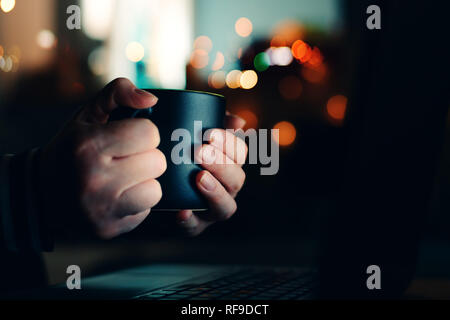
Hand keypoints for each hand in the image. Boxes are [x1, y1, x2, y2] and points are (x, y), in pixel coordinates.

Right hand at [39, 78, 166, 238]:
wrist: (41, 192)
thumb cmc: (72, 148)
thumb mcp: (88, 114)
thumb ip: (119, 93)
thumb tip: (153, 100)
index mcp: (88, 146)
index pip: (149, 134)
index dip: (143, 132)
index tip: (129, 136)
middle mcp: (94, 180)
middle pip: (157, 162)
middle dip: (146, 156)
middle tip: (126, 158)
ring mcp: (101, 209)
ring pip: (156, 191)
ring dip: (146, 182)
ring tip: (126, 177)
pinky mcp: (109, 229)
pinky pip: (146, 211)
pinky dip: (138, 202)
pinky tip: (119, 195)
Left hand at [176, 112, 247, 235]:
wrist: (148, 177)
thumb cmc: (174, 148)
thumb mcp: (189, 129)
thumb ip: (212, 117)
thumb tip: (239, 122)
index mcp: (229, 163)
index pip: (240, 153)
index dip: (229, 143)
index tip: (209, 133)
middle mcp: (226, 188)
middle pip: (237, 180)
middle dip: (221, 165)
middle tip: (199, 152)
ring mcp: (212, 209)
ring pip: (226, 207)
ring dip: (215, 192)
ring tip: (199, 178)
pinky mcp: (194, 225)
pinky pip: (197, 227)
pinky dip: (191, 221)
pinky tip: (181, 211)